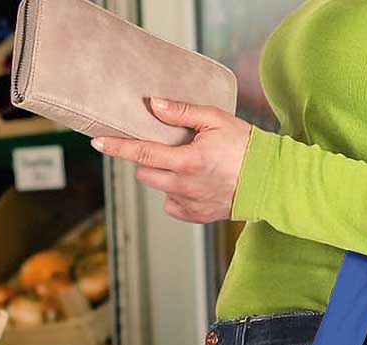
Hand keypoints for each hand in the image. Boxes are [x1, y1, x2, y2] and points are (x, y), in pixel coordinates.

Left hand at [90, 97, 251, 222]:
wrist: (269, 181)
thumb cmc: (245, 146)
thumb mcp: (215, 119)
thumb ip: (181, 112)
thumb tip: (153, 105)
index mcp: (187, 161)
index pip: (142, 153)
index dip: (117, 147)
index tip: (98, 143)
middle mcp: (184, 186)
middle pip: (145, 173)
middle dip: (147, 159)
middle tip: (165, 147)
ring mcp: (189, 204)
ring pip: (159, 188)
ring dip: (163, 175)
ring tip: (186, 164)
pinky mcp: (196, 216)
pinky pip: (172, 205)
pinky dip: (176, 193)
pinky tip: (193, 183)